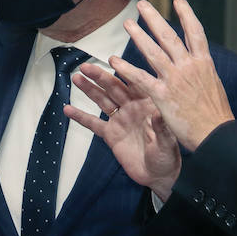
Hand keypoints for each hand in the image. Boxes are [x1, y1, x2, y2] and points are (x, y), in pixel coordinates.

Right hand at [66, 61, 181, 198]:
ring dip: (89, 89)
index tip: (113, 60)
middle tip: (86, 66)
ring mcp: (120, 119)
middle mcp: (132, 108)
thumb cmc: (168, 157)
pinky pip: (93, 123)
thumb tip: (158, 112)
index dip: (124, 71)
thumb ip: (162, 128)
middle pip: (114, 88)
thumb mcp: (168, 142)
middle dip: (100, 77)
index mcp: (148, 105)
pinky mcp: (111, 134)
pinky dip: (80, 116)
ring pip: (102, 100)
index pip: (135, 83)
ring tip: (77, 78)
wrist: (158, 175)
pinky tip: (68, 109)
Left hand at [123, 0, 234, 150]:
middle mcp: (189, 66)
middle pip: (169, 36)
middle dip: (155, 18)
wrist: (216, 134)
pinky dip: (126, 69)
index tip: (179, 0)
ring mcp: (175, 79)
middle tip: (142, 5)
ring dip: (138, 36)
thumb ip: (201, 73)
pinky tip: (113, 61)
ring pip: (153, 51)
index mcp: (204, 63)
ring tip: (127, 23)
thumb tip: (199, 64)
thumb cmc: (216, 116)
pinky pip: (140, 78)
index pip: (195, 32)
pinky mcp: (162, 95)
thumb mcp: (213, 87)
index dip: (187, 15)